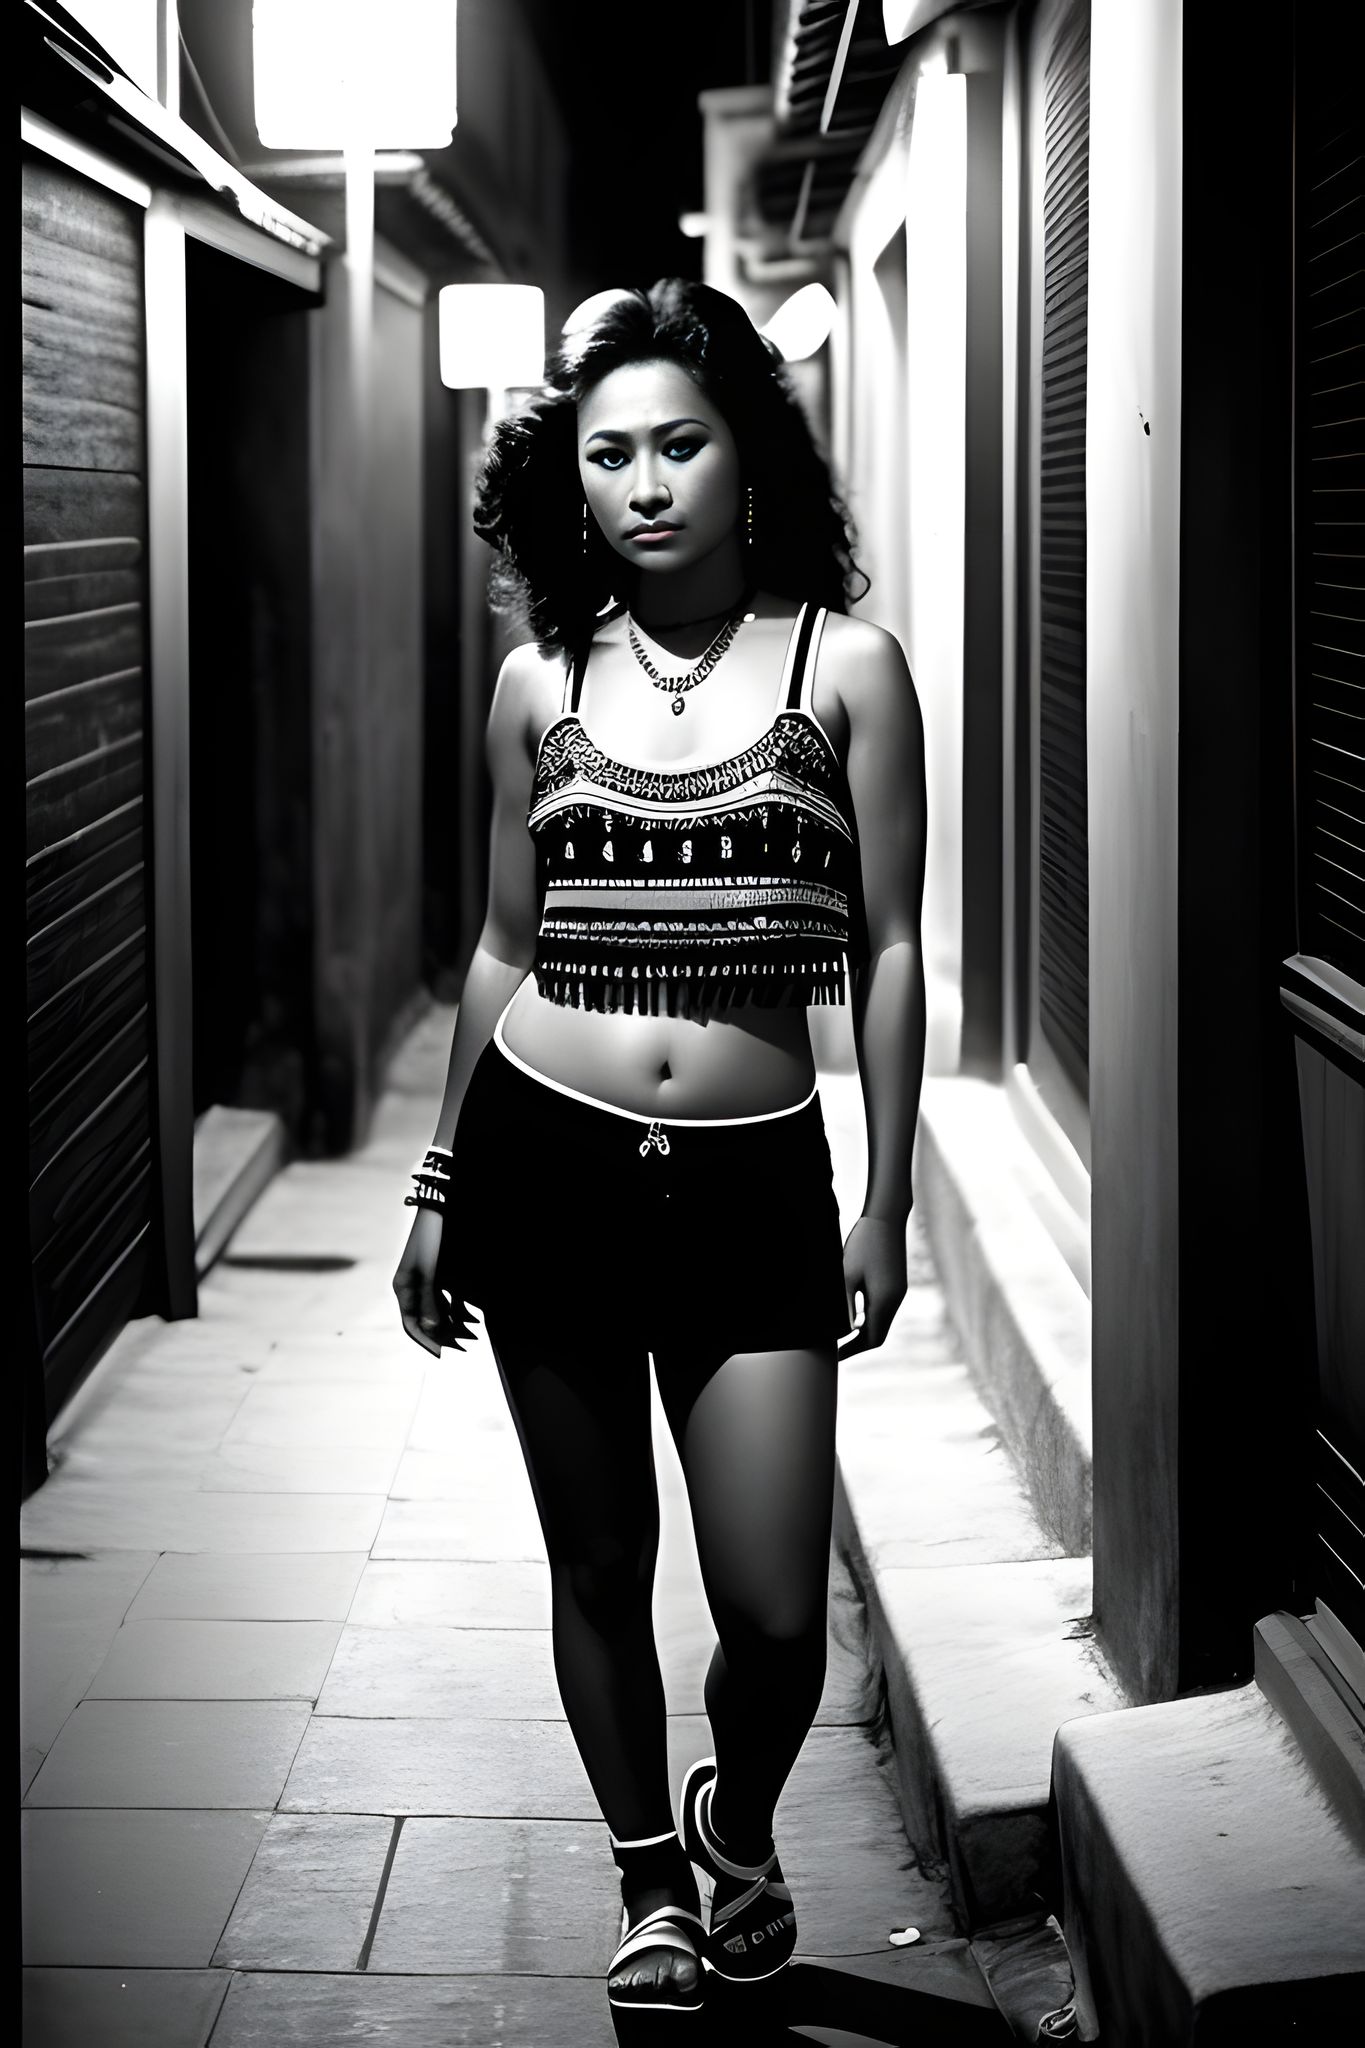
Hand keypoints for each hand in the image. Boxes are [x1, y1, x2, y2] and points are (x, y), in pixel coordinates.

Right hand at [392, 1206, 476, 1355]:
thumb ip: (430, 1299)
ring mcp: (425, 1282)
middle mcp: (411, 1288)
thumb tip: (431, 1327)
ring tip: (470, 1335)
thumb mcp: (430, 1272)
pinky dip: (456, 1309)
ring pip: (437, 1310)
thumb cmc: (431, 1241)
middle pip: (425, 1320)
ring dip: (452, 1324)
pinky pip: (445, 1299)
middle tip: (462, 1347)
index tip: (441, 1354)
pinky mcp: (438, 1275)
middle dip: (443, 1335)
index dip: (425, 1340)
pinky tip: (470, 1316)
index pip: (411, 1323)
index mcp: (403, 1289)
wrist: (440, 1211)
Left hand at [838, 1214, 907, 1356]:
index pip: (871, 1338)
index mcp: (884, 1301)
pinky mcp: (897, 1282)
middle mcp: (895, 1300)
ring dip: (864, 1330)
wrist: (886, 1216)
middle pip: (879, 1334)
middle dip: (859, 1344)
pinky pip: (884, 1308)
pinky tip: (855, 1313)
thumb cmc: (864, 1243)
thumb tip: (840, 1330)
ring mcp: (898, 1291)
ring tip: (843, 1334)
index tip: (836, 1356)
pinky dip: (870, 1317)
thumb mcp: (847, 1275)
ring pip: (882, 1321)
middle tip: (838, 1349)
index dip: (853, 1350)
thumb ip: (845, 1305)